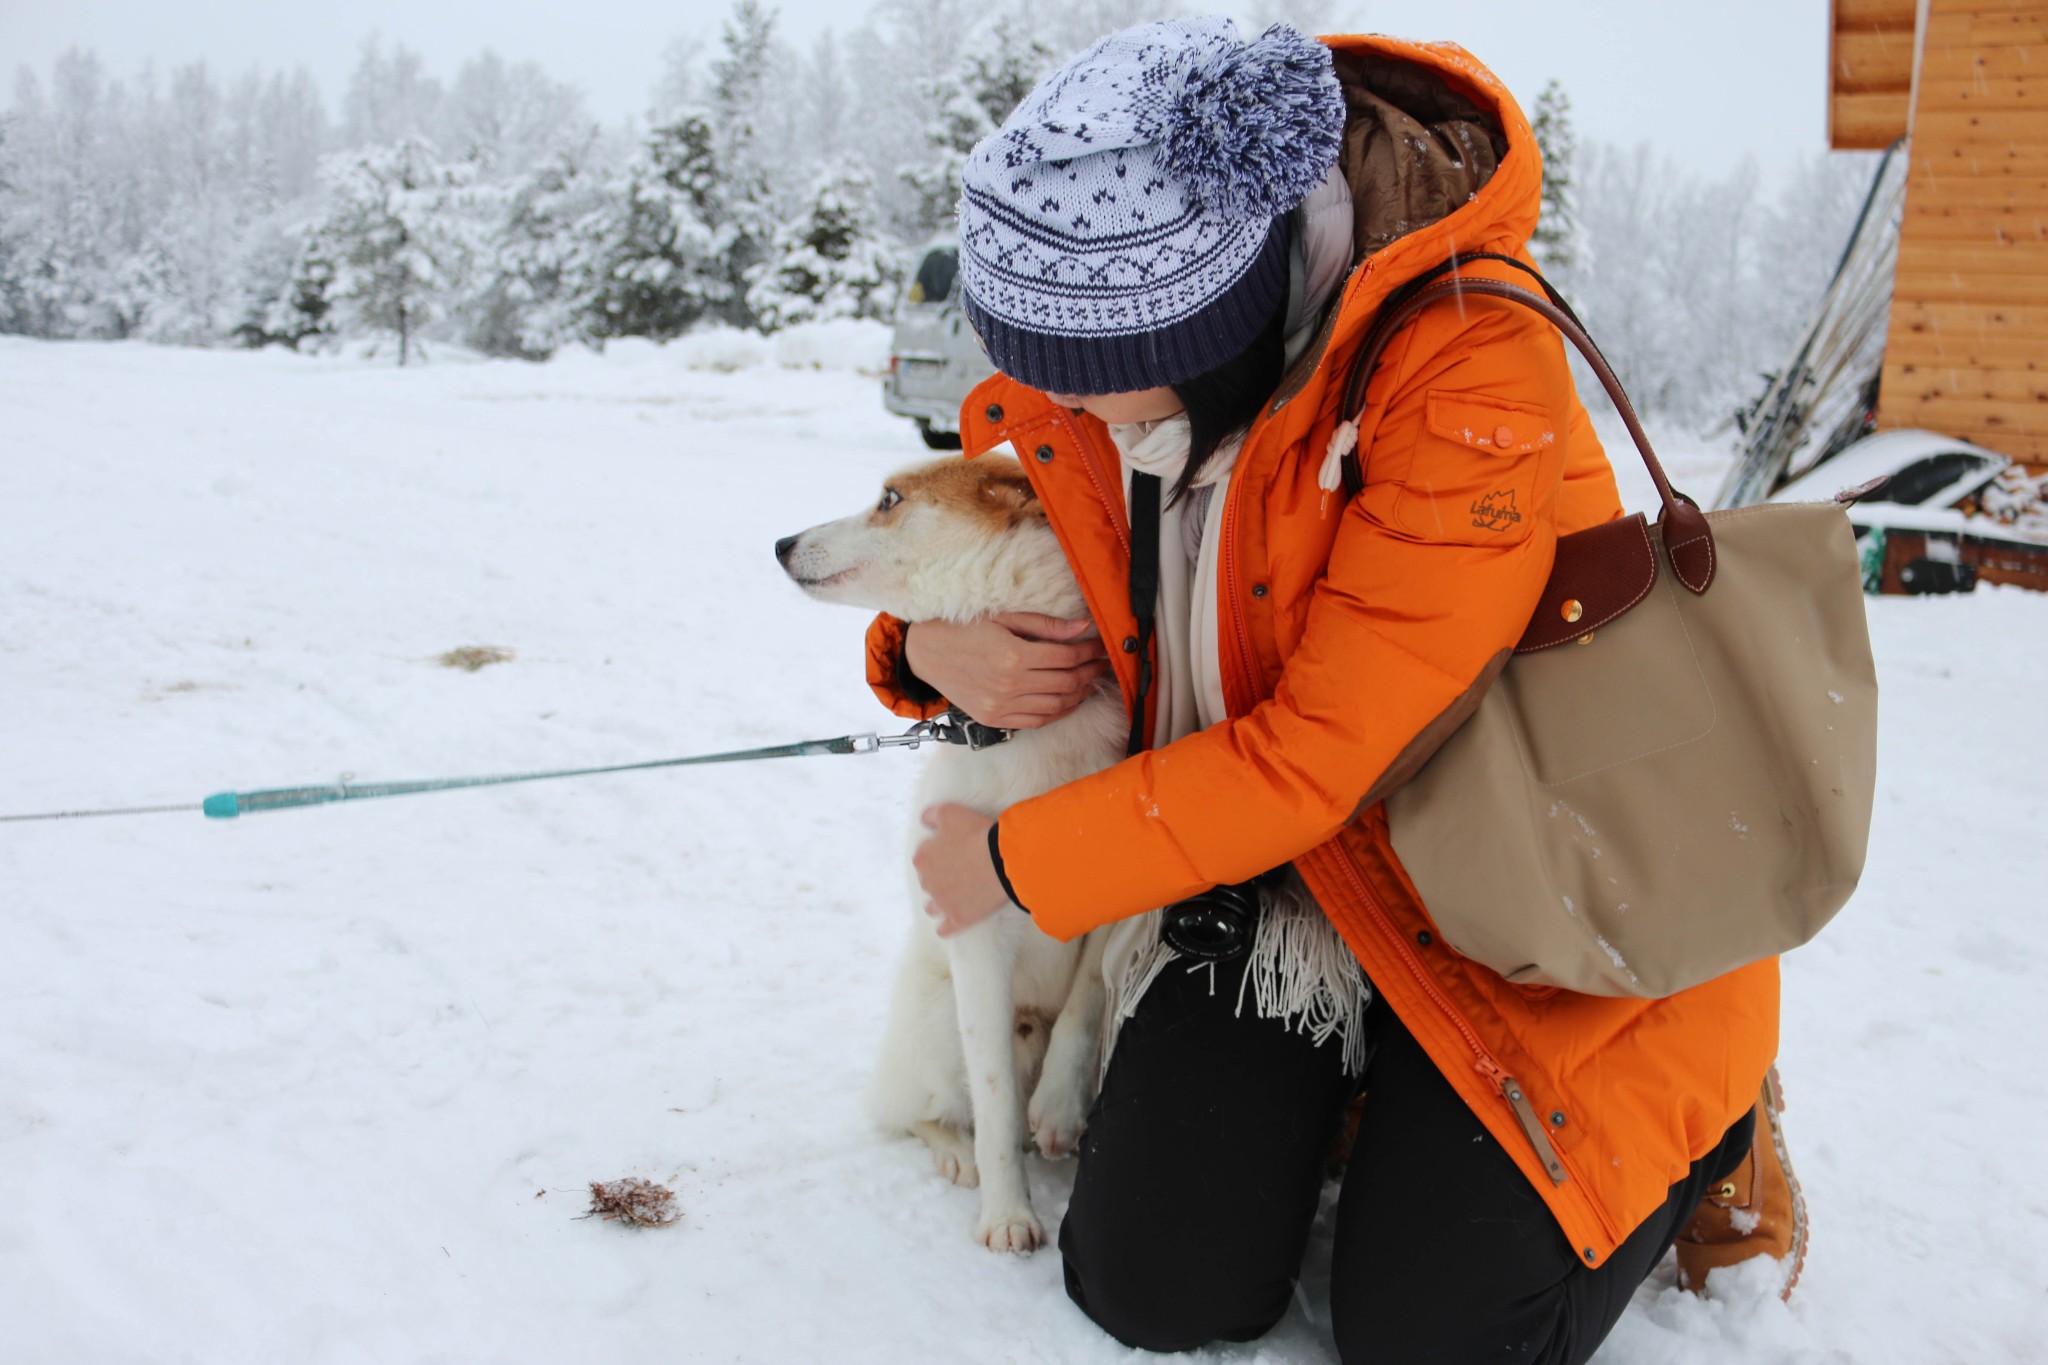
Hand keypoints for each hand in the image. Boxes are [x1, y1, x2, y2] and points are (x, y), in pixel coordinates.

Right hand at [903, 612, 1109, 729]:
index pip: (1068, 657)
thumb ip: (1045, 625)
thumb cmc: (963, 629)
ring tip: (1091, 681)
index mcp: (1014, 655)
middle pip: (1067, 682)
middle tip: (1103, 663)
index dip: (1090, 652)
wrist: (925, 653)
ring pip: (1057, 705)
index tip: (1101, 646)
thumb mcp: (1003, 617)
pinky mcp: (995, 719)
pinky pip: (1038, 721)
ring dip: (1080, 693)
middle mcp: (1010, 685)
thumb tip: (1082, 628)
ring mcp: (1002, 706)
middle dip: (1092, 672)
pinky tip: (1069, 700)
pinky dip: (1059, 712)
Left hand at [914, 804, 1010, 936]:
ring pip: (932, 907)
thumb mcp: (950, 812)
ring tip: (953, 897)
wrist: (1003, 860)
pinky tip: (950, 924)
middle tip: (958, 871)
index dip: (938, 853)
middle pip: (927, 882)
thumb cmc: (977, 833)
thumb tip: (924, 822)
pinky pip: (945, 929)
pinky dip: (946, 927)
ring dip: (939, 903)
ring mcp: (943, 904)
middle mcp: (927, 883)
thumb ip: (931, 815)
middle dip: (938, 878)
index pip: (923, 857)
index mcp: (922, 858)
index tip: (952, 851)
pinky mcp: (959, 919)